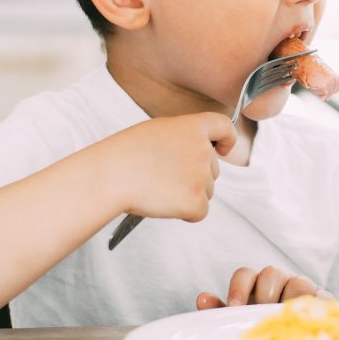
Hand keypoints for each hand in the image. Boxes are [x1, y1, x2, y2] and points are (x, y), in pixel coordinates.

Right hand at [109, 112, 234, 221]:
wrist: (111, 176)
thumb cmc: (125, 154)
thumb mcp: (157, 132)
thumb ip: (183, 138)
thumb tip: (194, 152)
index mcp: (193, 127)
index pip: (224, 127)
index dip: (228, 139)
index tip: (224, 148)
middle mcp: (203, 149)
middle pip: (213, 168)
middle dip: (195, 176)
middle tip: (164, 176)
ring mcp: (202, 176)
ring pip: (206, 191)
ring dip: (188, 194)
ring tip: (159, 188)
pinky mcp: (196, 201)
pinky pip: (200, 211)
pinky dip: (185, 213)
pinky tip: (163, 203)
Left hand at [195, 266, 329, 308]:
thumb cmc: (267, 327)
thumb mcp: (243, 321)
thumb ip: (223, 310)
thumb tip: (202, 298)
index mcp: (257, 284)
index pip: (245, 273)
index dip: (239, 288)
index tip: (234, 306)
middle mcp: (279, 280)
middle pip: (270, 273)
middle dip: (263, 294)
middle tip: (260, 314)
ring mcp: (302, 287)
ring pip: (295, 282)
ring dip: (288, 300)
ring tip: (283, 320)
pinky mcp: (323, 299)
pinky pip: (319, 295)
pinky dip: (311, 306)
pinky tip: (304, 320)